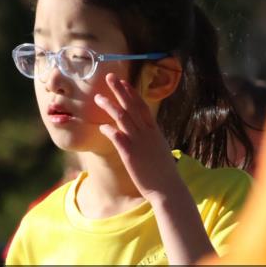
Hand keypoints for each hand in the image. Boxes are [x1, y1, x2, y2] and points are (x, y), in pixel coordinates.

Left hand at [94, 72, 177, 204]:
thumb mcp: (159, 150)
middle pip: (132, 107)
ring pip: (123, 118)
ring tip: (98, 97)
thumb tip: (145, 133)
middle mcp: (147, 133)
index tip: (123, 82)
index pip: (142, 106)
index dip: (131, 93)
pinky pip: (118, 138)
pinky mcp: (131, 154)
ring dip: (110, 106)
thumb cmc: (163, 172)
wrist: (167, 188)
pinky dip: (109, 130)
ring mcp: (139, 143)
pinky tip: (101, 126)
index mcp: (154, 131)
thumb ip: (151, 139)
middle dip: (120, 91)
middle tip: (110, 77)